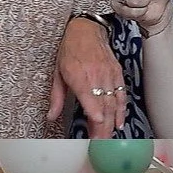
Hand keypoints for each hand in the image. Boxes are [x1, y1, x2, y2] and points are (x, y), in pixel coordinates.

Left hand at [52, 21, 125, 137]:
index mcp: (78, 75)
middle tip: (99, 143)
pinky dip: (122, 110)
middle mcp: (96, 75)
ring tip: (108, 138)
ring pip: (113, 102)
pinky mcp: (117, 74)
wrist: (86, 30)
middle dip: (102, 125)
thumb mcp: (57, 73)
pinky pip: (121, 95)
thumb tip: (51, 116)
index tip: (97, 121)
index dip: (94, 108)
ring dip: (111, 121)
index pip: (88, 95)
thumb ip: (56, 97)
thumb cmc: (69, 51)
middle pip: (102, 104)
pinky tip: (119, 122)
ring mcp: (109, 74)